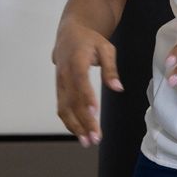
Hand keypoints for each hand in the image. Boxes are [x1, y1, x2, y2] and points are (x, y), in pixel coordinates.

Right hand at [52, 23, 124, 146]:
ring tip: (87, 142)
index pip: (81, 82)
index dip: (86, 98)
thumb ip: (111, 68)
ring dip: (75, 127)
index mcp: (77, 61)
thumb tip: (118, 88)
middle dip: (83, 121)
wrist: (69, 34)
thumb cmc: (90, 41)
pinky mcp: (59, 89)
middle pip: (72, 101)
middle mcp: (65, 74)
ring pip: (64, 108)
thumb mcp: (106, 48)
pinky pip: (62, 108)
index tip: (94, 113)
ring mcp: (60, 83)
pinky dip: (69, 122)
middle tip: (95, 138)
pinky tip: (79, 133)